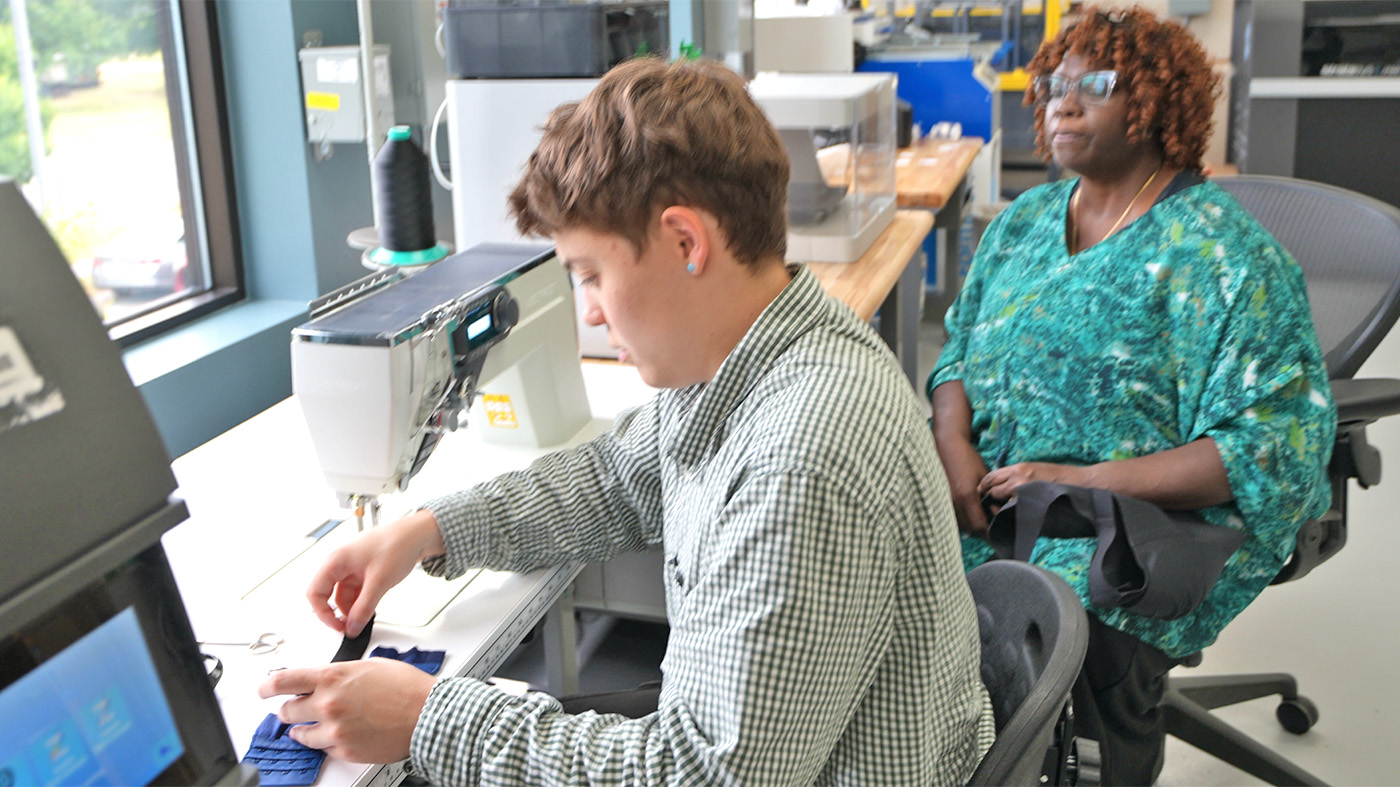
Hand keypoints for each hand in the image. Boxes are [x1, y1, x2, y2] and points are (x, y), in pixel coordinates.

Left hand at [258, 658, 435, 762]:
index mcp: (332, 677)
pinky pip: (322, 748)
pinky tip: (340, 734)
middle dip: (290, 709)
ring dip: (304, 729)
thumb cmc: (406, 688)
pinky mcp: (343, 750)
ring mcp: (334, 729)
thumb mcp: (370, 666)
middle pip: (287, 710)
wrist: (427, 715)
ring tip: (317, 726)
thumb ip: (341, 673)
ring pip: (299, 734)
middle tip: (296, 709)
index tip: (263, 690)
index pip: (283, 681)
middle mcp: (328, 703)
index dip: (267, 686)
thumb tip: (327, 679)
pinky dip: (327, 741)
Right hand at [308, 509, 445, 636]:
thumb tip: (353, 627)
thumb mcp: (379, 582)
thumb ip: (364, 608)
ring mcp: (353, 566)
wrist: (418, 533)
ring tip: (365, 618)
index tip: (338, 626)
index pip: (315, 592)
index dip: (323, 613)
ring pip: (343, 594)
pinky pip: (356, 590)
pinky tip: (370, 609)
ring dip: (351, 608)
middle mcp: (341, 562)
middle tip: (351, 627)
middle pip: (328, 594)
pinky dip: (361, 601)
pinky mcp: (364, 569)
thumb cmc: (398, 544)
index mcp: (336, 560)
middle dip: (338, 612)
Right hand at [938, 439, 992, 537]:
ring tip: (981, 521)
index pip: (980, 525)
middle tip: (992, 528)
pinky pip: (952, 517)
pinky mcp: (939, 499)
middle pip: (969, 528)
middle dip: (982, 531)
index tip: (998, 532)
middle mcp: (954, 502)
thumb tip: (994, 512)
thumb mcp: (984, 477)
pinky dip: (962, 520)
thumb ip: (989, 497)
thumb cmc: (968, 458)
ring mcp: (945, 501)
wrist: (947, 446)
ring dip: (971, 526)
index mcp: (967, 496)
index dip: (990, 531)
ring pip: (960, 525)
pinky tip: (969, 515)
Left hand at [977, 462, 1092, 506]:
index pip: (991, 476)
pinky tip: (1011, 517)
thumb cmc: (1060, 477)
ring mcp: (1024, 490)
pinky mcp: (1031, 502)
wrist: (1081, 483)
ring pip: (999, 500)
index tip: (983, 494)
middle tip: (988, 507)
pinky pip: (1012, 510)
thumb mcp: (1036, 470)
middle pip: (991, 488)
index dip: (985, 486)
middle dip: (988, 498)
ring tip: (999, 514)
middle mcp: (1018, 477)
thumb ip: (1018, 477)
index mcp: (1019, 468)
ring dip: (997, 507)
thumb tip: (1001, 488)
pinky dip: (1008, 514)